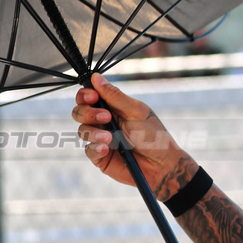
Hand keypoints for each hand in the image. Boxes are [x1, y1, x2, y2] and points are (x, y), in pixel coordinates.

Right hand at [71, 73, 191, 198]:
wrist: (162, 165)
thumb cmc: (154, 136)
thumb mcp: (136, 112)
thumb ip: (115, 96)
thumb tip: (96, 77)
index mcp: (113, 108)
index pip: (89, 97)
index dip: (86, 95)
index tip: (92, 97)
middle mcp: (104, 123)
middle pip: (80, 112)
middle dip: (88, 113)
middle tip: (106, 117)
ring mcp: (101, 139)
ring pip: (82, 130)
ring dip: (93, 132)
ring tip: (111, 138)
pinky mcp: (100, 157)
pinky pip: (88, 150)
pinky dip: (95, 148)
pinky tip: (106, 148)